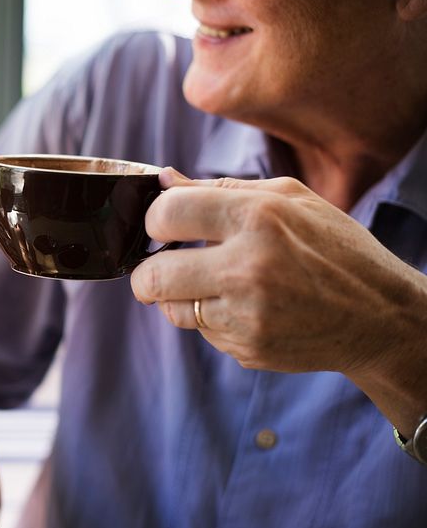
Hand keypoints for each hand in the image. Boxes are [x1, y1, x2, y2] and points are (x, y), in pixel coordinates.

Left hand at [129, 168, 419, 376]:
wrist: (380, 316)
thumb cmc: (335, 248)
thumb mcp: (290, 199)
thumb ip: (221, 188)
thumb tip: (164, 179)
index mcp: (257, 218)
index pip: (164, 214)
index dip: (154, 220)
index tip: (164, 226)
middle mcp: (247, 268)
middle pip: (151, 277)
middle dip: (147, 273)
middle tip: (161, 268)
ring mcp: (246, 315)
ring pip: (171, 310)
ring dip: (179, 298)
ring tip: (210, 286)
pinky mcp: (248, 348)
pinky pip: (203, 333)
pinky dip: (212, 320)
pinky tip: (245, 308)